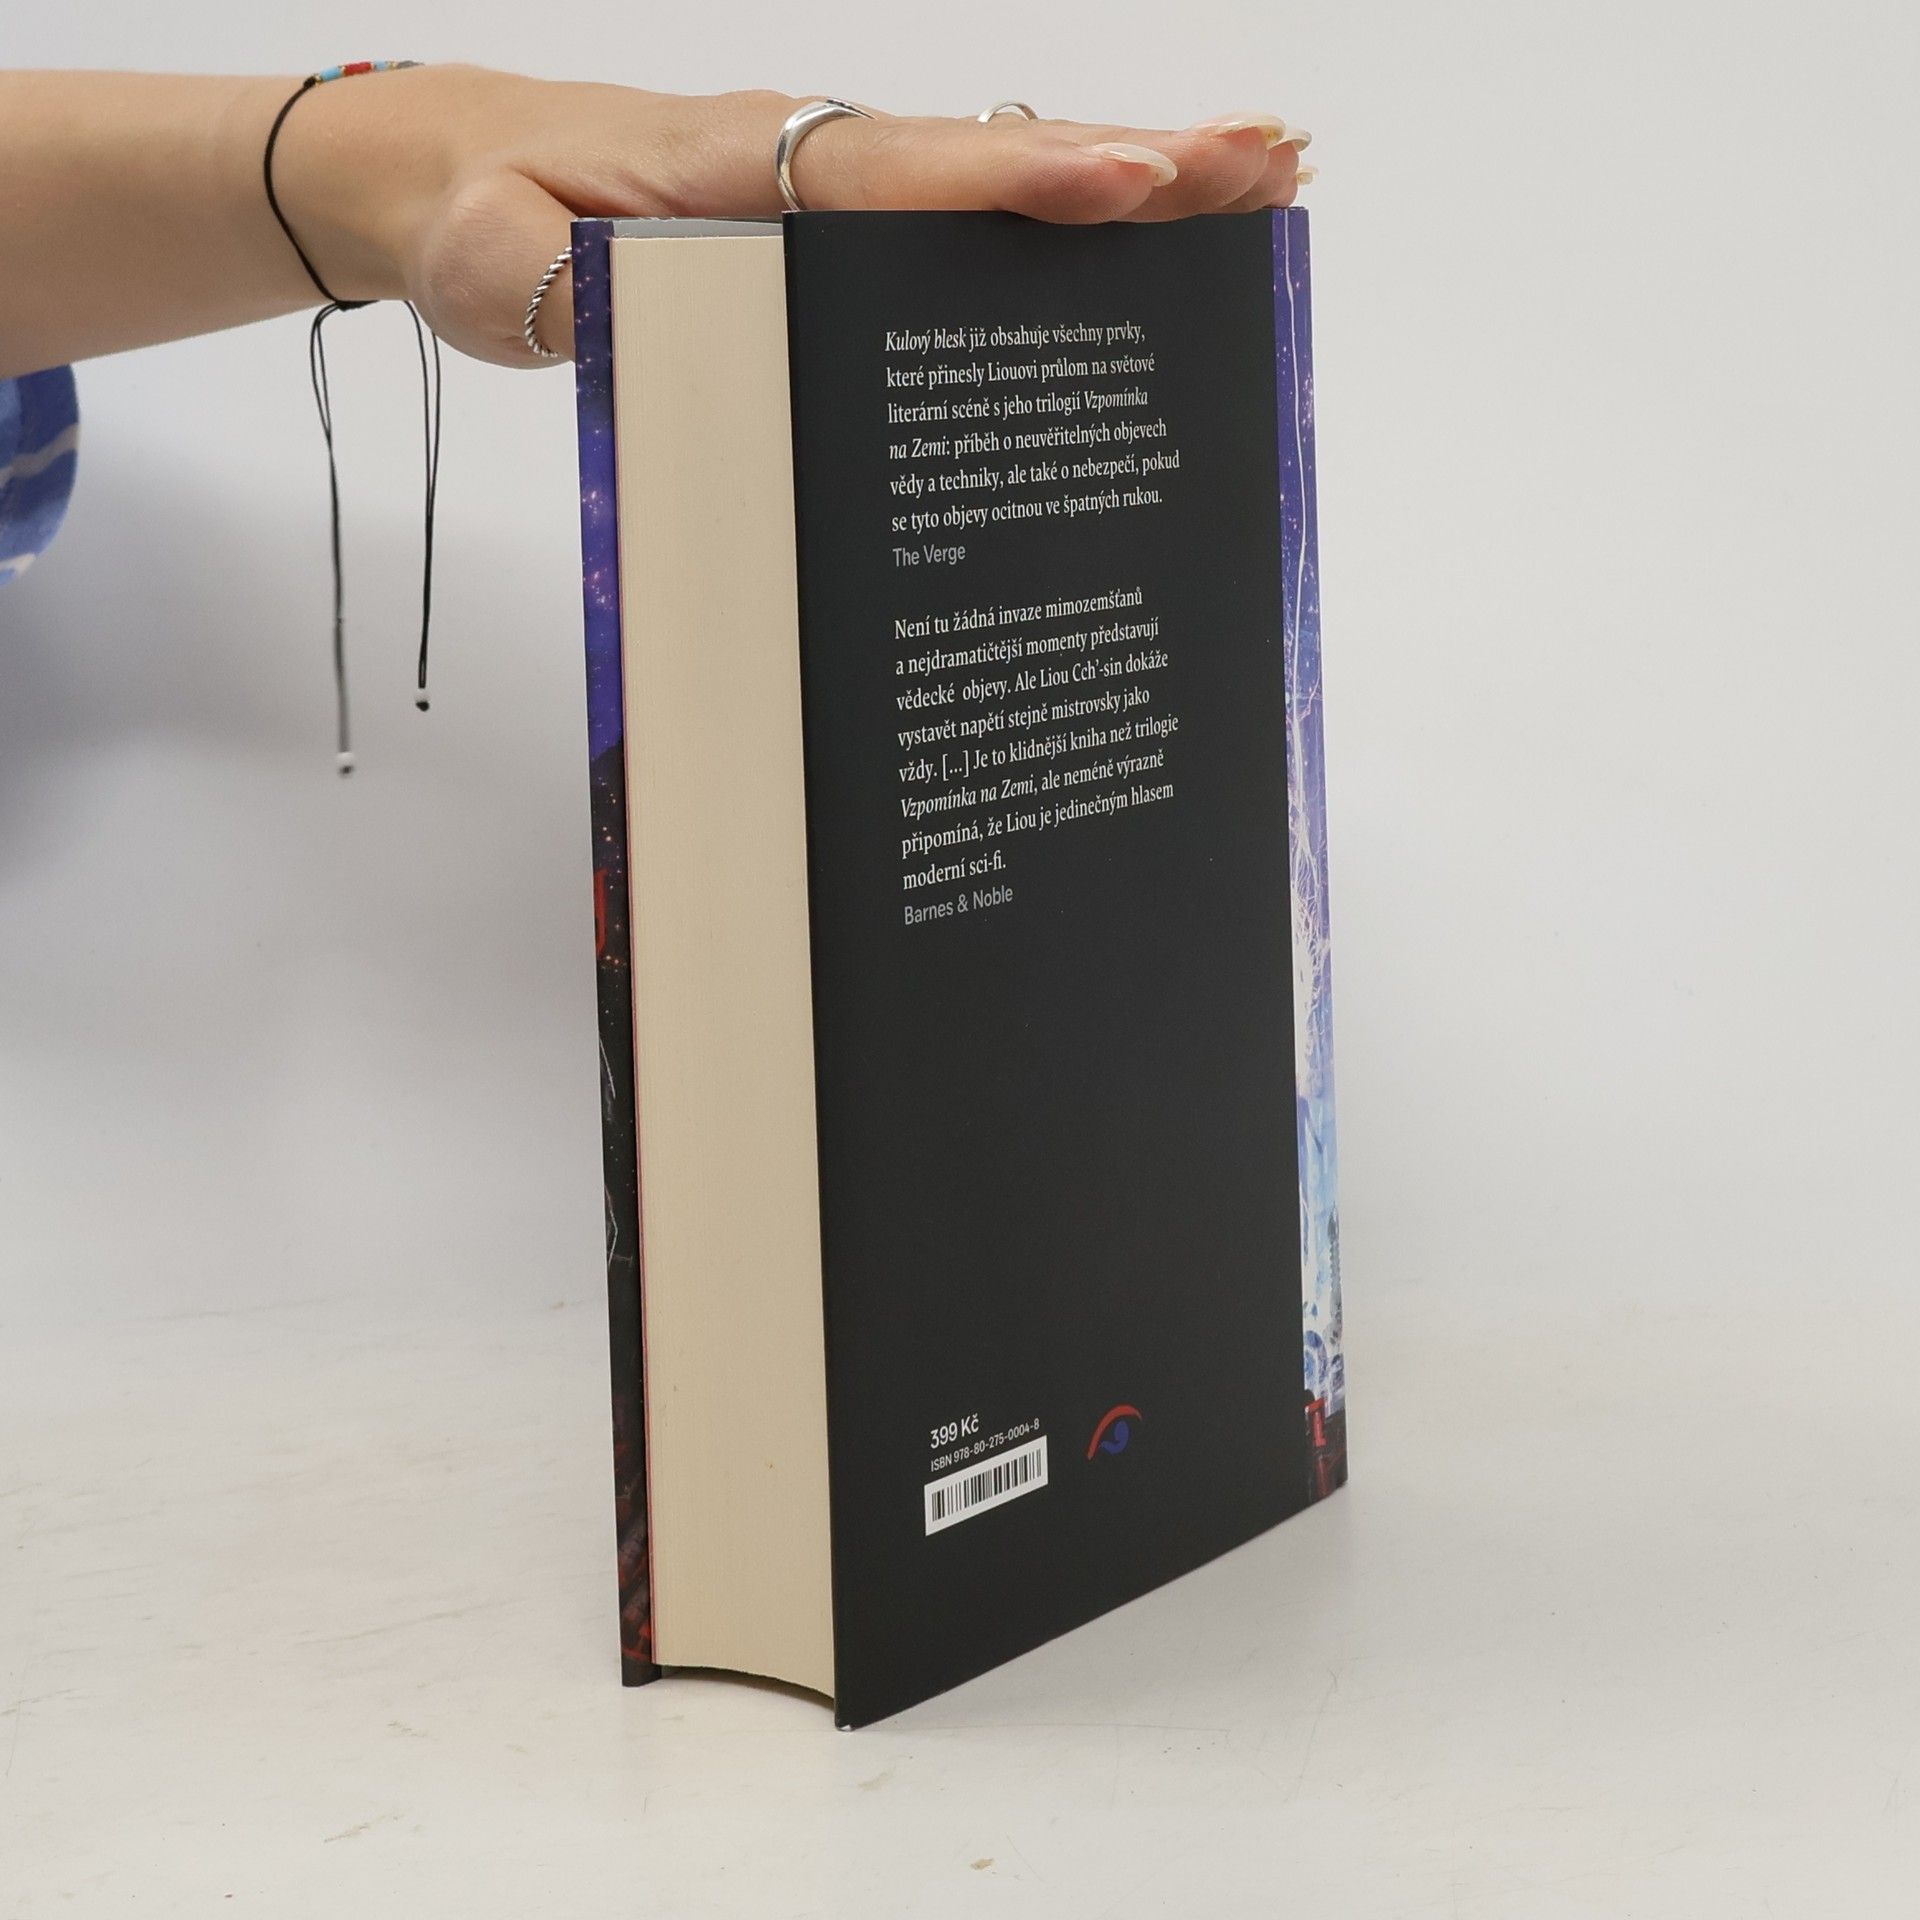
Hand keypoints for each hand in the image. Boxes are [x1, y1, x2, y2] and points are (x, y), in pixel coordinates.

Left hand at [277, 68, 1312, 366]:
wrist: (455, 169)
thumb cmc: (481, 214)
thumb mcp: (493, 265)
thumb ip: (567, 291)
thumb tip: (654, 317)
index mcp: (745, 169)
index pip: (903, 176)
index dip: (1021, 185)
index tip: (1136, 183)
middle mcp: (814, 161)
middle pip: (995, 159)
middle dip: (1139, 164)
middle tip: (1269, 165)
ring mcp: (837, 185)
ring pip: (1001, 176)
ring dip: (1134, 180)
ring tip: (1260, 181)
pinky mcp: (841, 218)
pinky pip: (969, 207)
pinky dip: (1063, 209)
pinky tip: (1141, 226)